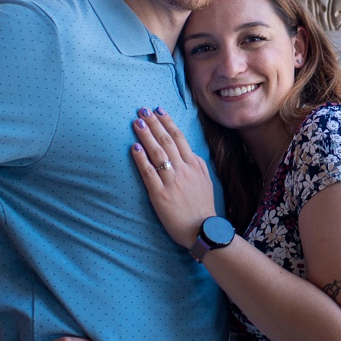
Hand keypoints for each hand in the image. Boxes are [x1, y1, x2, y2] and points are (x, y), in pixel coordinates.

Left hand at [131, 107, 216, 245]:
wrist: (203, 230)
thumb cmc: (203, 207)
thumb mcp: (206, 181)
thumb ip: (197, 165)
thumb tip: (189, 152)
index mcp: (194, 165)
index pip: (179, 138)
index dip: (167, 122)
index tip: (158, 110)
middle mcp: (183, 170)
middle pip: (167, 141)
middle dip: (154, 124)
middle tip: (142, 110)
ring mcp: (172, 182)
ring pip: (158, 153)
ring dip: (146, 136)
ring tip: (136, 122)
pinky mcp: (160, 195)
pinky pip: (149, 173)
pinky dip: (141, 159)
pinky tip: (134, 148)